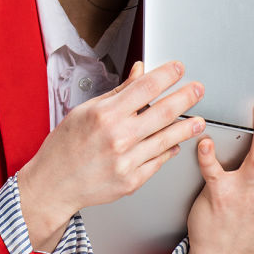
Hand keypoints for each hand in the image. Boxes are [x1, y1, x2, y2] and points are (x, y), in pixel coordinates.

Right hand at [16, 59, 207, 250]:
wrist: (55, 184)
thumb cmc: (65, 147)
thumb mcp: (85, 111)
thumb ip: (117, 93)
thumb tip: (139, 73)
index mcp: (105, 115)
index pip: (145, 88)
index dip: (166, 75)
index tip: (178, 69)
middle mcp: (118, 137)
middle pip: (164, 112)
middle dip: (186, 97)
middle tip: (198, 90)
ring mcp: (127, 161)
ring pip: (167, 139)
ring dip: (186, 128)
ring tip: (199, 121)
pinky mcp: (132, 181)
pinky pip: (158, 162)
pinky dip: (169, 151)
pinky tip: (175, 144)